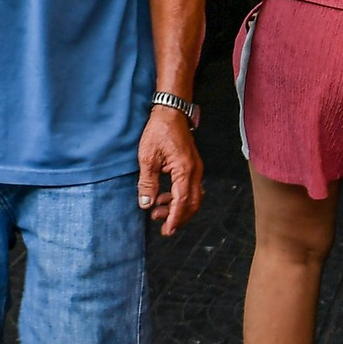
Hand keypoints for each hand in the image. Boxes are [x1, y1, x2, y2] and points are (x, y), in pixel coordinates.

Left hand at [138, 108, 203, 235]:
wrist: (171, 112)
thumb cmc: (159, 131)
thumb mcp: (147, 158)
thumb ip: (147, 183)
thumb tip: (146, 204)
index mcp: (184, 170)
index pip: (182, 201)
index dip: (175, 218)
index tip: (168, 231)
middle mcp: (195, 171)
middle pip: (193, 203)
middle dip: (179, 217)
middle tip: (163, 226)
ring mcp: (196, 168)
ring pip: (193, 197)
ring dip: (178, 208)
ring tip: (158, 210)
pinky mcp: (192, 166)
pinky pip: (191, 188)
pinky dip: (180, 197)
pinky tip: (165, 197)